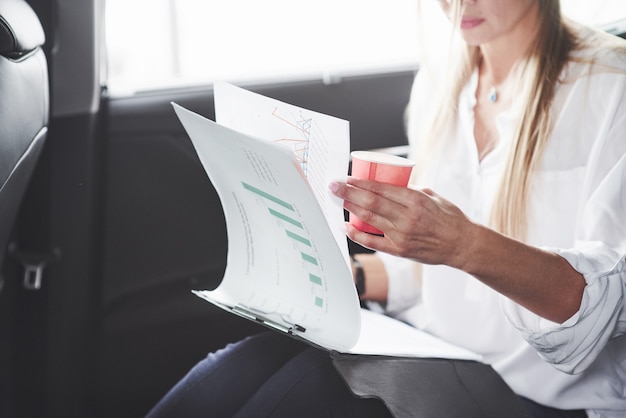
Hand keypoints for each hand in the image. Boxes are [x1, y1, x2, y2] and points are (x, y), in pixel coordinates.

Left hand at [329, 177, 477, 268]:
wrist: (462, 245)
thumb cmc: (449, 218)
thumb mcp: (432, 197)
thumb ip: (410, 191)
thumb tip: (388, 185)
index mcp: (416, 200)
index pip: (381, 189)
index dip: (361, 183)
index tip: (348, 178)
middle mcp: (407, 217)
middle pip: (371, 202)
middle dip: (349, 192)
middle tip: (334, 186)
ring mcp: (402, 235)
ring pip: (369, 219)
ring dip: (351, 208)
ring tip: (338, 200)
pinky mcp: (400, 250)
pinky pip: (373, 242)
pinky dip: (357, 234)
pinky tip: (346, 226)